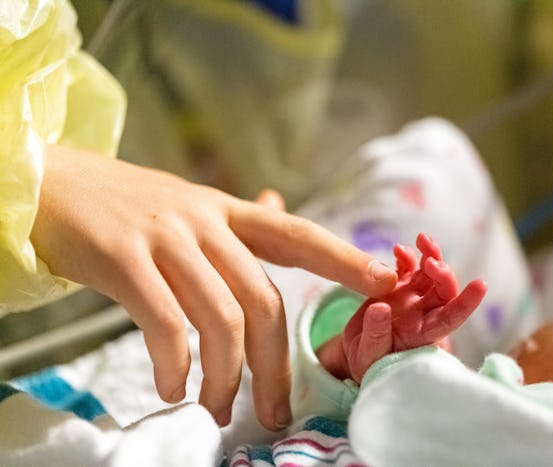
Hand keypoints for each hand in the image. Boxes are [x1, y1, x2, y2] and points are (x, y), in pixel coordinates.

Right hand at [30, 145, 397, 427]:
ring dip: (225, 375)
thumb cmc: (126, 206)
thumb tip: (279, 206)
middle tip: (274, 411)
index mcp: (227, 212)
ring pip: (221, 317)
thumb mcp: (189, 204)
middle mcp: (205, 222)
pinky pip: (166, 321)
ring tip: (215, 408)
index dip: (343, 258)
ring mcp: (166, 238)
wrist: (51, 182)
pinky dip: (177, 363)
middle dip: (275, 365)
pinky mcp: (123, 257)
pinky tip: (173, 387)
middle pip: (263, 299)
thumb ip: (236, 218)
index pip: (297, 234)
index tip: (385, 283)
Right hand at [319, 233, 486, 382]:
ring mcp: (411, 299)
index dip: (467, 302)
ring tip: (423, 240)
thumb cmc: (367, 362)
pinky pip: (408, 268)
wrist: (356, 351)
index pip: (450, 318)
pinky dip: (407, 256)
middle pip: (443, 290)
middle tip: (430, 261)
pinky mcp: (397, 289)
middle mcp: (422, 314)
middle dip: (442, 272)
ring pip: (430, 274)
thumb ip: (375, 333)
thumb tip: (381, 307)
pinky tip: (398, 249)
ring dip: (430, 255)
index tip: (480, 284)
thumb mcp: (368, 355)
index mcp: (421, 334)